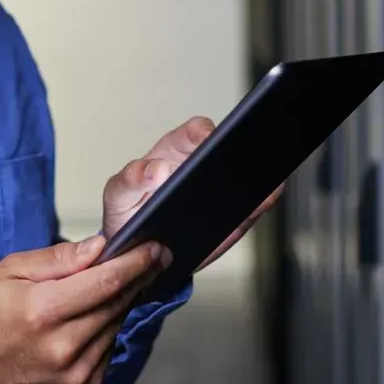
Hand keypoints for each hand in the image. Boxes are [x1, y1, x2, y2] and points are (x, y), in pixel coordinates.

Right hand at [0, 236, 171, 383]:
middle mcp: (63, 345)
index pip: (104, 282)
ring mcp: (76, 371)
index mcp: (43, 311)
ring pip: (116, 326)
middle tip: (153, 258)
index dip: (135, 263)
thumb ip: (56, 259)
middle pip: (117, 303)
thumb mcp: (9, 272)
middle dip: (138, 278)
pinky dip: (109, 329)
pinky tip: (97, 317)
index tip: (155, 248)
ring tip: (120, 285)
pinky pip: (109, 349)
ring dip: (123, 303)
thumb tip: (99, 248)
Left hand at [101, 116, 286, 271]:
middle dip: (241, 150)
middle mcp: (201, 167)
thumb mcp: (119, 194)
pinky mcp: (231, 217)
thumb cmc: (129, 211)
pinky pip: (251, 208)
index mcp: (175, 152)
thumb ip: (130, 179)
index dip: (204, 132)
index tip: (206, 139)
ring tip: (262, 186)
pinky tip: (264, 202)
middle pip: (229, 149)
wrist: (139, 251)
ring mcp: (219, 191)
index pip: (195, 132)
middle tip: (243, 160)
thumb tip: (157, 169)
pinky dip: (262, 203)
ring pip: (247, 177)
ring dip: (260, 177)